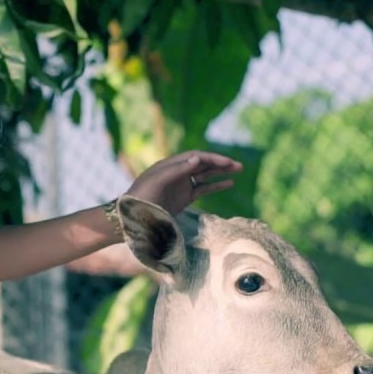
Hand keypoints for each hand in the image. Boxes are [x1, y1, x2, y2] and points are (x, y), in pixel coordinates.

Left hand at [124, 150, 243, 215]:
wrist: (133, 217)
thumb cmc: (142, 197)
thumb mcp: (158, 181)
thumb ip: (177, 170)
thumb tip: (197, 158)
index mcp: (170, 164)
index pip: (195, 157)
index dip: (212, 158)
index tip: (226, 162)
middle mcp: (178, 172)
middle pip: (203, 164)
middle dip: (220, 163)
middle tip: (239, 165)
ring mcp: (181, 185)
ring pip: (205, 175)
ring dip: (221, 172)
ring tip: (238, 170)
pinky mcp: (184, 198)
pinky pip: (203, 189)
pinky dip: (216, 186)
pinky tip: (229, 183)